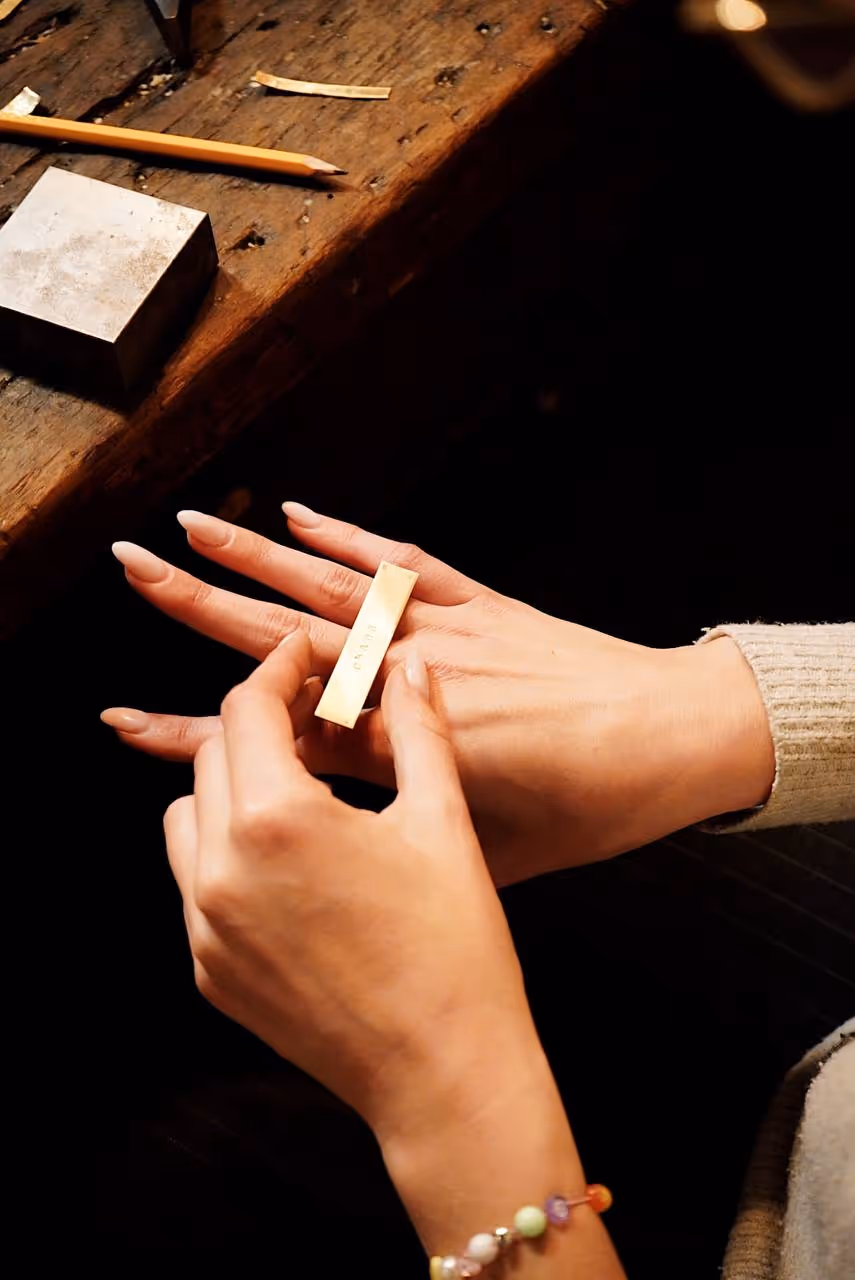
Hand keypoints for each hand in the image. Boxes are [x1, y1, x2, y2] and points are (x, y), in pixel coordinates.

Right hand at [110, 505, 773, 883]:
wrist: (676, 738)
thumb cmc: (588, 810)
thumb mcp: (485, 849)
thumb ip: (404, 833)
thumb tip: (341, 832)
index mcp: (396, 750)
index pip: (273, 736)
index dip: (191, 731)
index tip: (124, 720)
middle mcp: (403, 678)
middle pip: (278, 636)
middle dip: (196, 604)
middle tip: (132, 569)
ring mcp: (440, 629)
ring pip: (327, 587)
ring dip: (252, 554)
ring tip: (189, 526)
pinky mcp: (481, 602)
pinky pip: (400, 564)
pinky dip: (347, 537)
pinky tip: (300, 514)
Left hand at [162, 630, 623, 1274]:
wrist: (445, 1073)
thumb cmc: (454, 947)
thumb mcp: (443, 820)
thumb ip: (418, 728)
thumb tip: (410, 665)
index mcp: (276, 820)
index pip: (249, 707)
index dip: (281, 669)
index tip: (310, 658)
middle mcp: (221, 869)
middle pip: (214, 755)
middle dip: (261, 722)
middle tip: (317, 716)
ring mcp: (206, 927)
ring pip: (190, 816)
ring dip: (234, 786)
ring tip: (301, 789)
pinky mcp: (210, 971)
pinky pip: (196, 883)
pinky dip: (229, 853)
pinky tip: (293, 863)